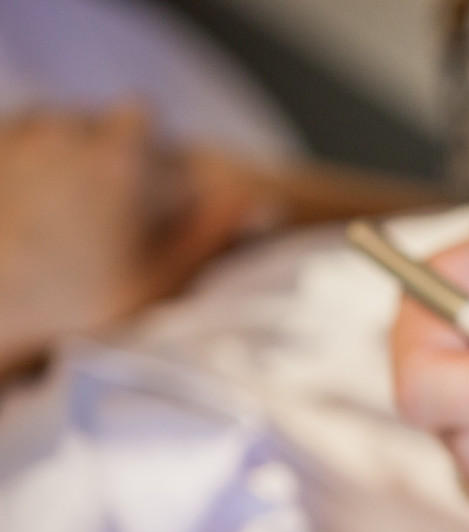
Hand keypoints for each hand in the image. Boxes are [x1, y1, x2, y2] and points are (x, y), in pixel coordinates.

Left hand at [0, 103, 281, 375]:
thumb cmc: (69, 303)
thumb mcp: (159, 279)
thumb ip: (213, 233)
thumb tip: (268, 203)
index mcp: (118, 157)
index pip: (142, 116)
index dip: (144, 145)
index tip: (139, 180)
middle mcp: (64, 132)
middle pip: (90, 121)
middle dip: (95, 152)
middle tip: (92, 210)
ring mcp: (14, 138)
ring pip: (44, 129)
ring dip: (52, 156)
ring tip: (50, 212)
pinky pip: (8, 142)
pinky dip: (16, 167)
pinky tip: (20, 210)